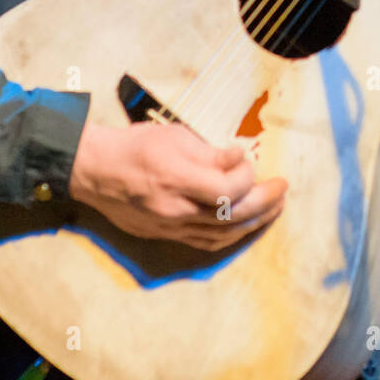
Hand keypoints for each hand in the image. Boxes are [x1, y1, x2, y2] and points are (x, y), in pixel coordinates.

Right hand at [67, 121, 286, 249]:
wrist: (96, 171)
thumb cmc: (137, 146)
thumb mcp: (175, 136)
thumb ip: (210, 153)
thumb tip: (241, 159)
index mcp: (177, 179)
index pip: (227, 190)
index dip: (247, 177)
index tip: (248, 160)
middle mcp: (175, 209)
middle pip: (232, 216)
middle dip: (265, 202)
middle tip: (283, 188)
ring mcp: (170, 227)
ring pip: (222, 235)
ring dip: (254, 222)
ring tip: (273, 207)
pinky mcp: (165, 236)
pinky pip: (206, 242)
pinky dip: (230, 235)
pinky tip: (245, 224)